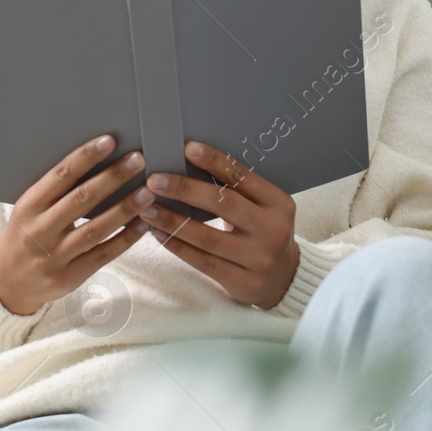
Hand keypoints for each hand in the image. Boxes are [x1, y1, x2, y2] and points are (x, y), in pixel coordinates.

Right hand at [0, 134, 155, 314]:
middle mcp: (40, 230)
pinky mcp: (70, 276)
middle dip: (112, 178)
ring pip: (95, 229)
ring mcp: (55, 256)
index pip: (60, 176)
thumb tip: (95, 160)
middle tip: (138, 160)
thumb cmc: (25, 235)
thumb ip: (56, 191)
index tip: (109, 141)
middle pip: (81, 200)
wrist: (6, 282)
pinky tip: (143, 224)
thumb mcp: (29, 210)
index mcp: (29, 206)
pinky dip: (125, 239)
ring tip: (147, 192)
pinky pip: (103, 255)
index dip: (85, 157)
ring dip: (124, 209)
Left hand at [140, 140, 299, 309]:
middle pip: (224, 204)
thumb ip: (237, 191)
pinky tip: (158, 233)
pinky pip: (203, 262)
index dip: (215, 162)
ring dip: (173, 221)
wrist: (284, 278)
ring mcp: (259, 259)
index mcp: (279, 204)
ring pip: (208, 237)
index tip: (187, 148)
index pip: (243, 178)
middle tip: (155, 180)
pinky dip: (177, 245)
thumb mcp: (263, 209)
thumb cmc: (263, 232)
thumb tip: (189, 163)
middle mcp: (273, 230)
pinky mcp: (243, 282)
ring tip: (147, 209)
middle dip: (186, 190)